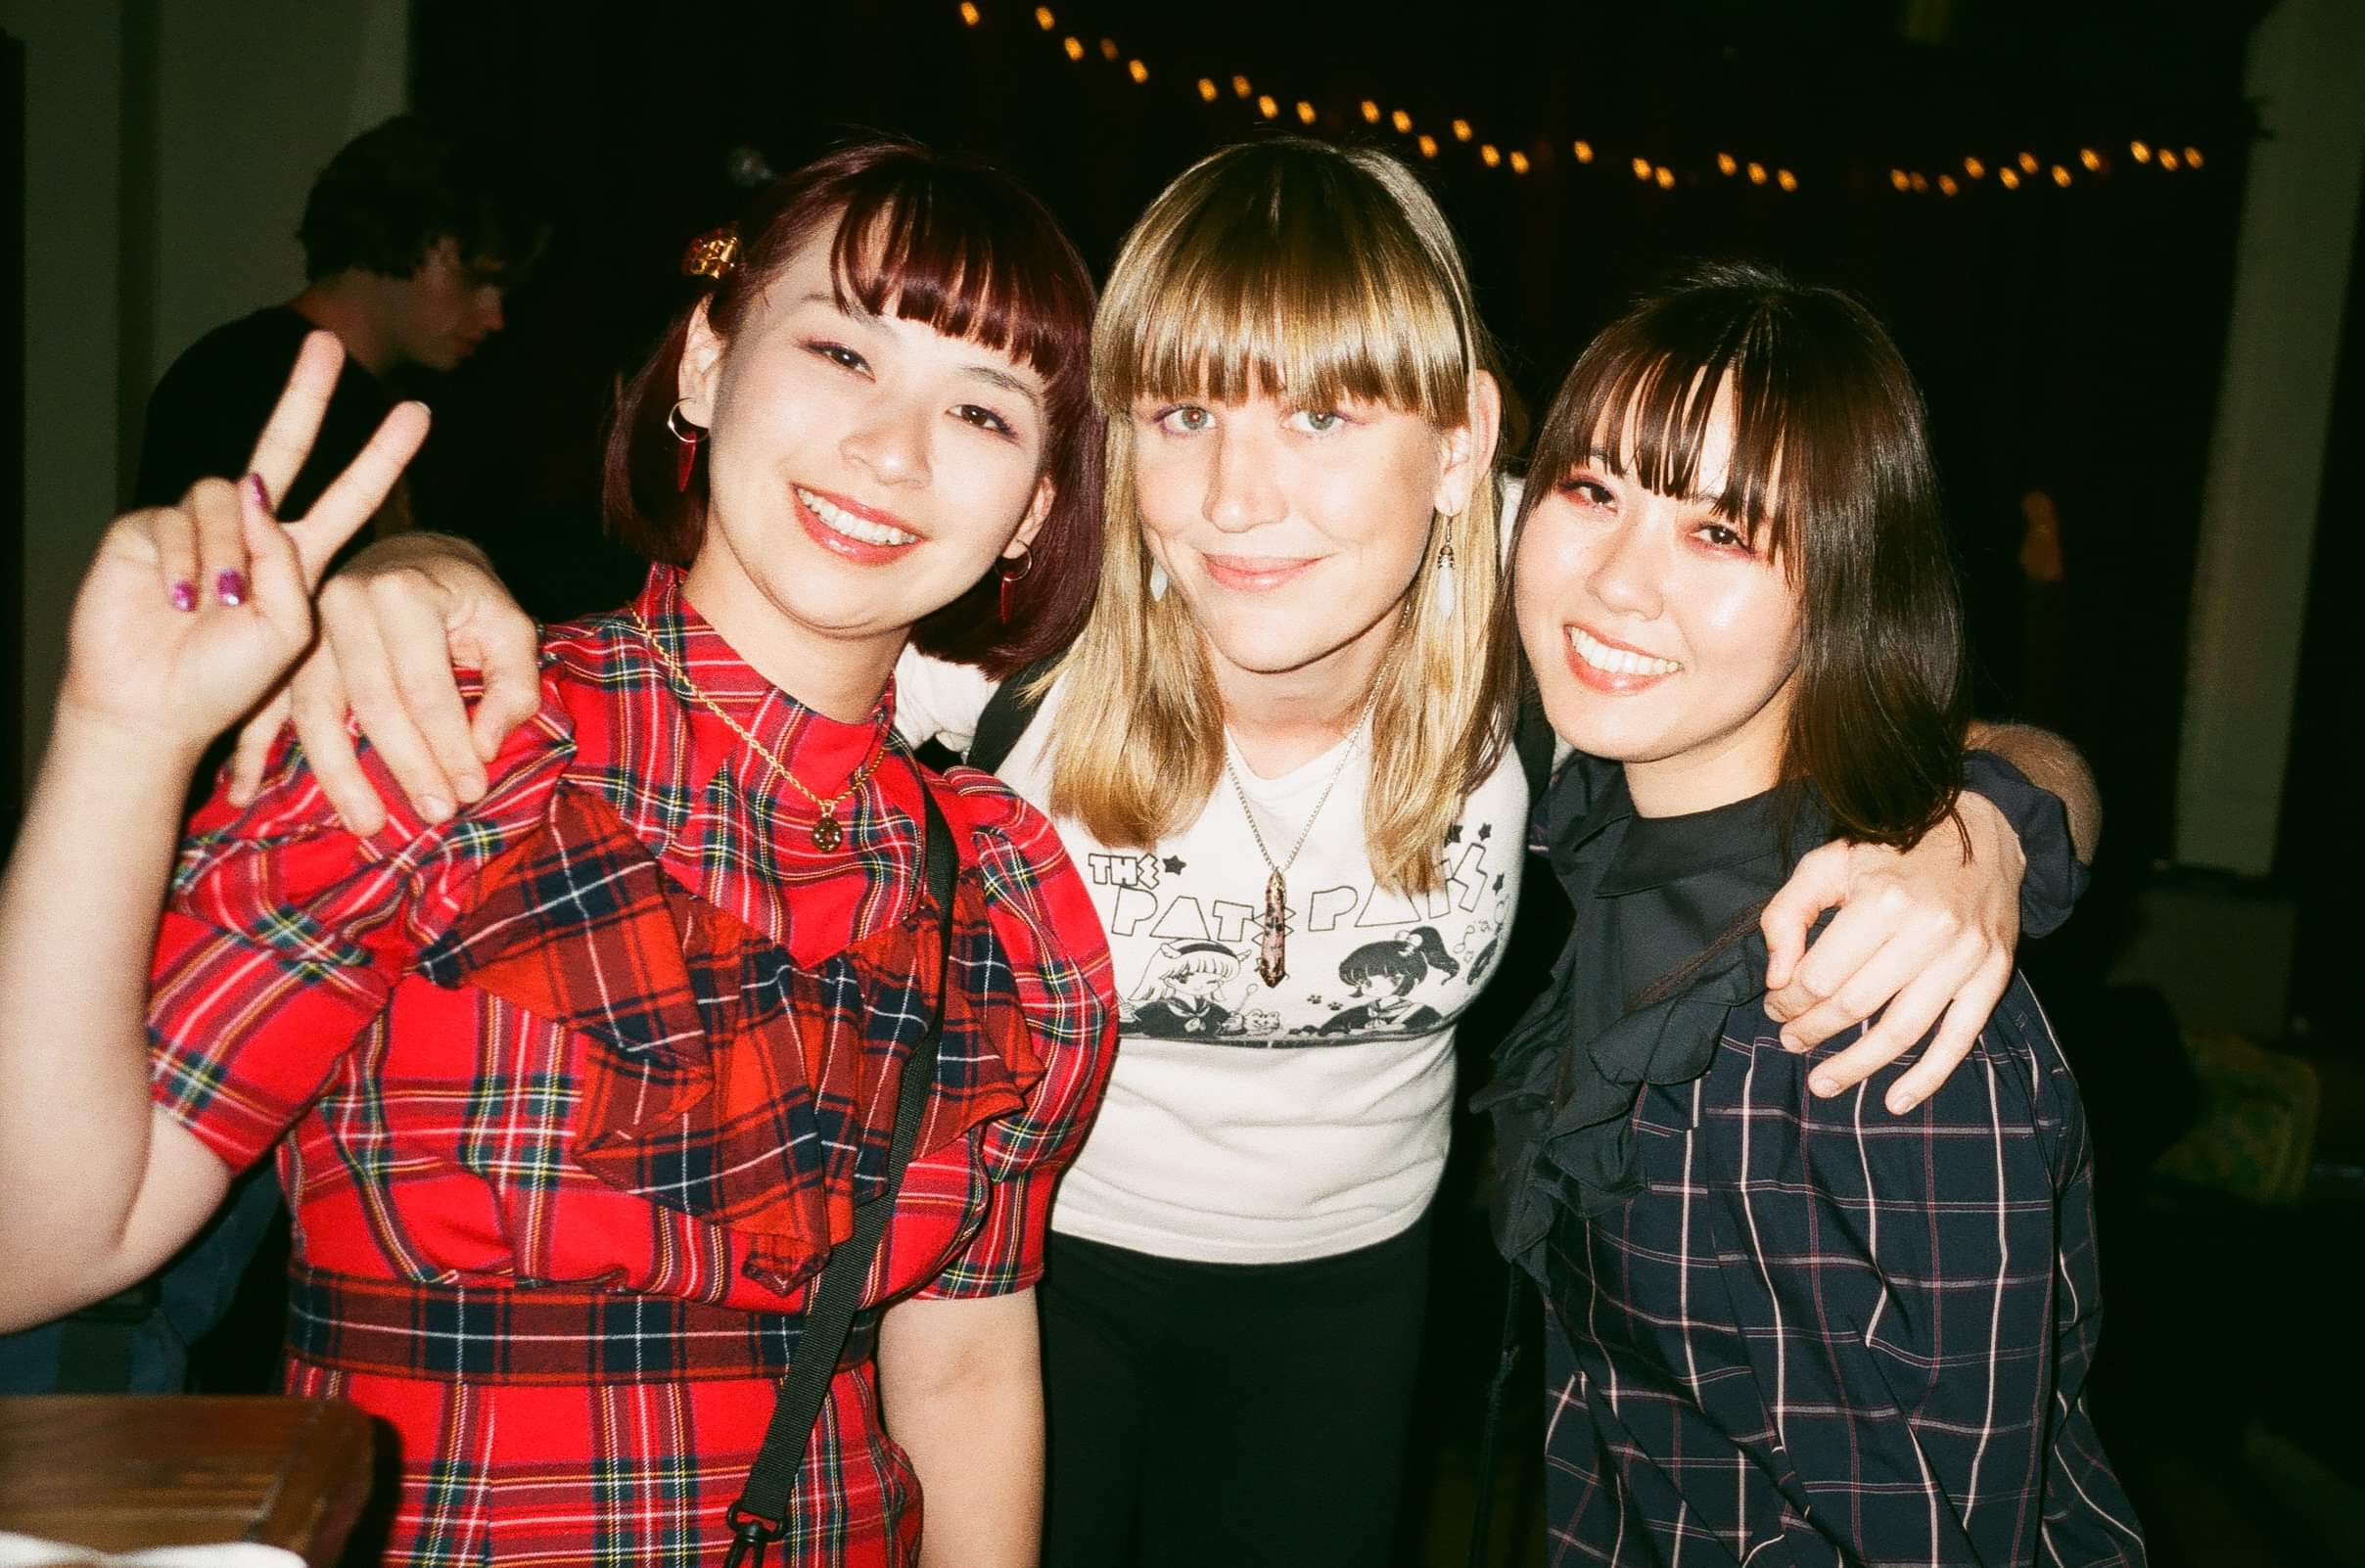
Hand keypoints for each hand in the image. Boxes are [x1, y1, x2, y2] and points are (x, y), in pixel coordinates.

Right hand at [57, 334, 427, 758]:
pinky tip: (178, 601)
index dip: (382, 457)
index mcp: (298, 556)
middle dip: (305, 394)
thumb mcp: (285, 629)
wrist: (153, 706)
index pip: (350, 495)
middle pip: (284, 447)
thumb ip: (286, 563)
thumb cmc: (225, 681)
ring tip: (216, 604)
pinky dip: (186, 562)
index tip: (418, 413)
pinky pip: (177, 519)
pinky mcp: (147, 527)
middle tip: (327, 341)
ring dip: (227, 550)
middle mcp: (251, 529)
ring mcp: (199, 524)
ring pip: (225, 494)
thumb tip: (257, 492)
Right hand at [224, 533, 539, 832]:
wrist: (413, 558)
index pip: (425, 687)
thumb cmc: (467, 599)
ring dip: (339, 775)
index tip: (471, 791)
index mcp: (401, 593)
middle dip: (405, 766)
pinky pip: (265, 706)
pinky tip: (242, 796)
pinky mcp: (283, 650)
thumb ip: (513, 684)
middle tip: (435, 813)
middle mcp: (343, 604)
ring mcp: (305, 627)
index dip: (448, 745)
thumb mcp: (510, 626)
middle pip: (372, 704)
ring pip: (315, 712)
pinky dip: (254, 751)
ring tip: (366, 824)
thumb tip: (485, 747)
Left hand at [1758, 795, 2023, 1113]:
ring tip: (1823, 1081)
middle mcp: (1929, 931)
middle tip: (1789, 1040)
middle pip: (1855, 1005)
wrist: (1983, 836)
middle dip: (1813, 1030)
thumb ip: (1789, 914)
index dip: (1788, 999)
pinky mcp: (1993, 977)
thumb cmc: (1892, 853)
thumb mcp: (1828, 863)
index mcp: (1883, 901)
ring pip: (1902, 1032)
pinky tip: (1896, 1100)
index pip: (1820, 975)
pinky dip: (1928, 1078)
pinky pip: (1960, 1040)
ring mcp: (1966, 959)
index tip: (1775, 1004)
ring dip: (1857, 1064)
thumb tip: (1776, 978)